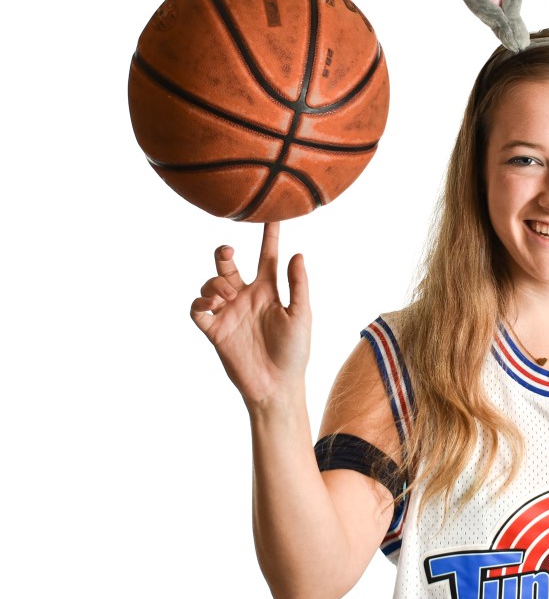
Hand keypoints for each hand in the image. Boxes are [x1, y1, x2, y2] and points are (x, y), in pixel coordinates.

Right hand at [190, 222, 310, 408]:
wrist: (277, 386)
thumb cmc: (294, 352)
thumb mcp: (301, 315)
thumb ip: (298, 285)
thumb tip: (298, 253)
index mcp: (269, 291)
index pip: (267, 256)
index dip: (269, 235)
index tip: (271, 213)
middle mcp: (246, 297)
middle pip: (228, 264)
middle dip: (223, 253)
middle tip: (227, 252)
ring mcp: (229, 313)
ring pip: (210, 283)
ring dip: (214, 282)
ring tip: (226, 295)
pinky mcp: (215, 330)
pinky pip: (197, 309)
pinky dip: (199, 302)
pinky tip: (210, 305)